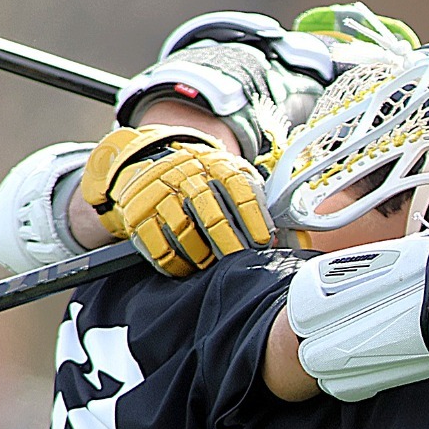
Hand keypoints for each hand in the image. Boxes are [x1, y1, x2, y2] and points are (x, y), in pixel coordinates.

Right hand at [81, 125, 278, 276]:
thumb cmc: (202, 178)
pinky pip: (159, 249)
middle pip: (213, 217)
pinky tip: (188, 266)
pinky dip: (177, 264)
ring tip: (214, 264)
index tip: (264, 243)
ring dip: (204, 257)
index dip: (255, 221)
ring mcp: (159, 195)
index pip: (241, 193)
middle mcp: (186, 176)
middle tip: (242, 262)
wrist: (149, 162)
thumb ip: (259, 202)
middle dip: (231, 245)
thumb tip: (291, 236)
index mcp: (216, 165)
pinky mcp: (137, 216)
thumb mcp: (231, 175)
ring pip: (186, 235)